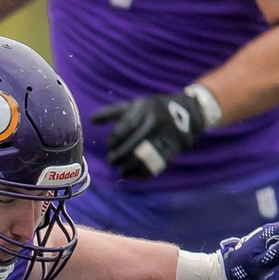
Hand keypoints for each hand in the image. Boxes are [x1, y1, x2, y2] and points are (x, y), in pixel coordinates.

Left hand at [92, 87, 216, 178]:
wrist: (187, 113)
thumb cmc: (152, 109)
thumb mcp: (134, 105)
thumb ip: (112, 112)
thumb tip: (91, 119)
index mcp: (145, 108)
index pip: (128, 124)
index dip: (116, 137)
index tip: (110, 144)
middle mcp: (155, 122)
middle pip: (135, 141)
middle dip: (120, 154)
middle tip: (111, 161)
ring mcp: (165, 136)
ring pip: (144, 154)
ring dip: (129, 165)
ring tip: (121, 170)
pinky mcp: (172, 149)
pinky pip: (156, 163)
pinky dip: (143, 172)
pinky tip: (133, 174)